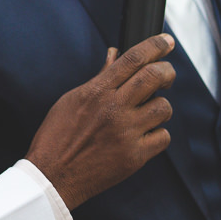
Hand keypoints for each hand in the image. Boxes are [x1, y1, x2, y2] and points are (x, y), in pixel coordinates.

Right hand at [26, 33, 175, 209]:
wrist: (52, 177)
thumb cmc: (57, 137)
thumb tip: (114, 55)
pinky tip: (146, 136)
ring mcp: (126, 133)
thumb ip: (99, 78)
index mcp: (98, 91)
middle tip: (167, 76)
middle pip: (154, 76)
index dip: (155, 45)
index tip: (167, 42)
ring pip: (163, 108)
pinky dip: (158, 135)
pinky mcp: (134, 156)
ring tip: (149, 113)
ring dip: (161, 107)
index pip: (133, 58)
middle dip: (167, 71)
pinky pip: (163, 137)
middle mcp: (114, 109)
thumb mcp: (72, 100)